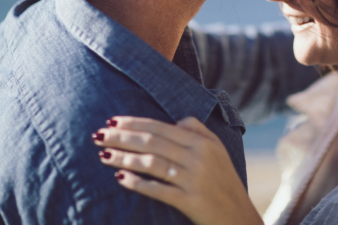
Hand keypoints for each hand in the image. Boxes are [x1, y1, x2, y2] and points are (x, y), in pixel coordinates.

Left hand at [93, 116, 262, 224]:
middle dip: (123, 137)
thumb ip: (198, 130)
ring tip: (103, 156)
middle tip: (98, 136)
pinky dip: (138, 183)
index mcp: (204, 142)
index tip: (112, 121)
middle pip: (153, 142)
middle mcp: (199, 156)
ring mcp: (194, 179)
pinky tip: (120, 179)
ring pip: (152, 163)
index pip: (162, 127)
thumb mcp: (218, 150)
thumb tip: (174, 121)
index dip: (135, 123)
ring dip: (125, 158)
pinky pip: (159, 190)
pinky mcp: (190, 200)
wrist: (239, 217)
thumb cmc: (224, 182)